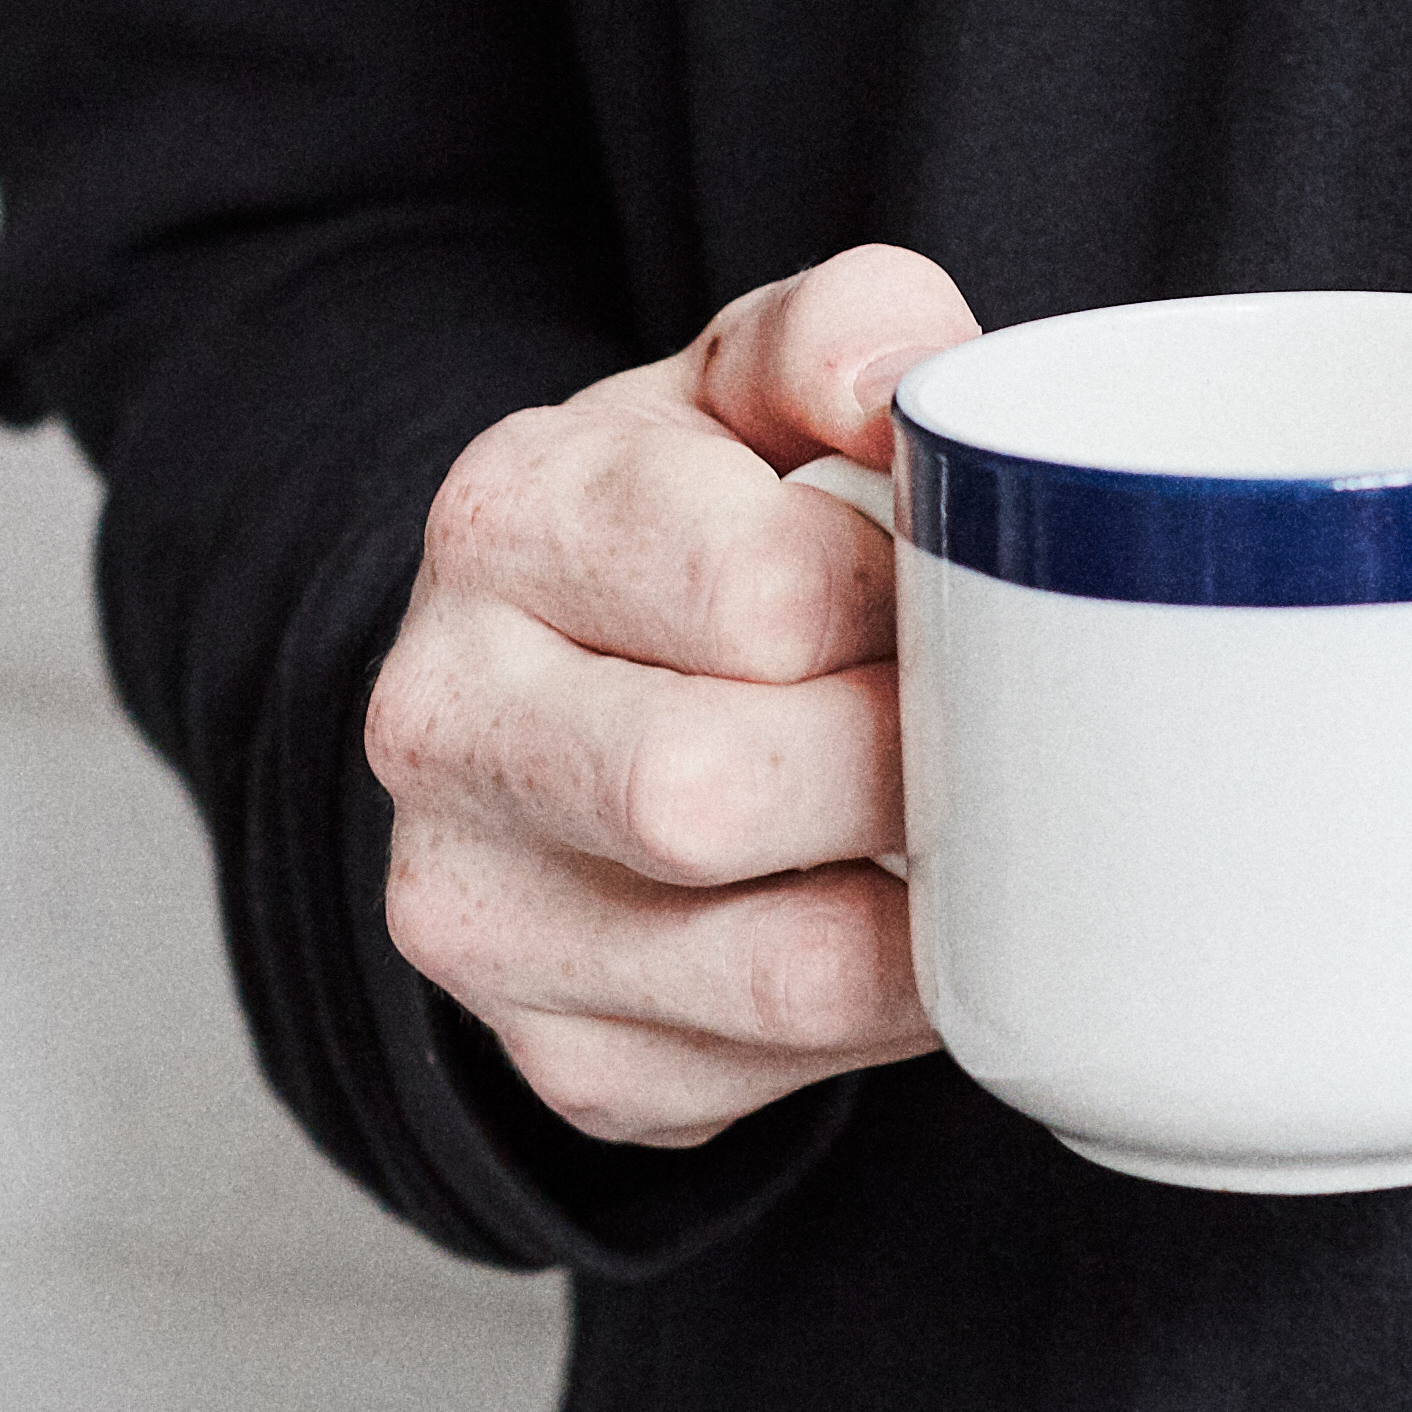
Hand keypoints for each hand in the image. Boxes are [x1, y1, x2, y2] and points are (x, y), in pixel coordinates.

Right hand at [366, 244, 978, 1148]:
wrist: (560, 695)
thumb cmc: (695, 531)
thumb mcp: (753, 389)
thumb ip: (844, 333)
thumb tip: (909, 379)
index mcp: (504, 521)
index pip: (761, 591)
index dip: (903, 599)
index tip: (934, 588)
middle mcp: (442, 723)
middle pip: (723, 794)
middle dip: (904, 769)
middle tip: (968, 729)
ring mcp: (477, 914)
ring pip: (782, 971)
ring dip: (924, 911)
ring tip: (963, 831)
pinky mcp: (561, 1059)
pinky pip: (784, 1078)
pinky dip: (886, 1015)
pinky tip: (881, 918)